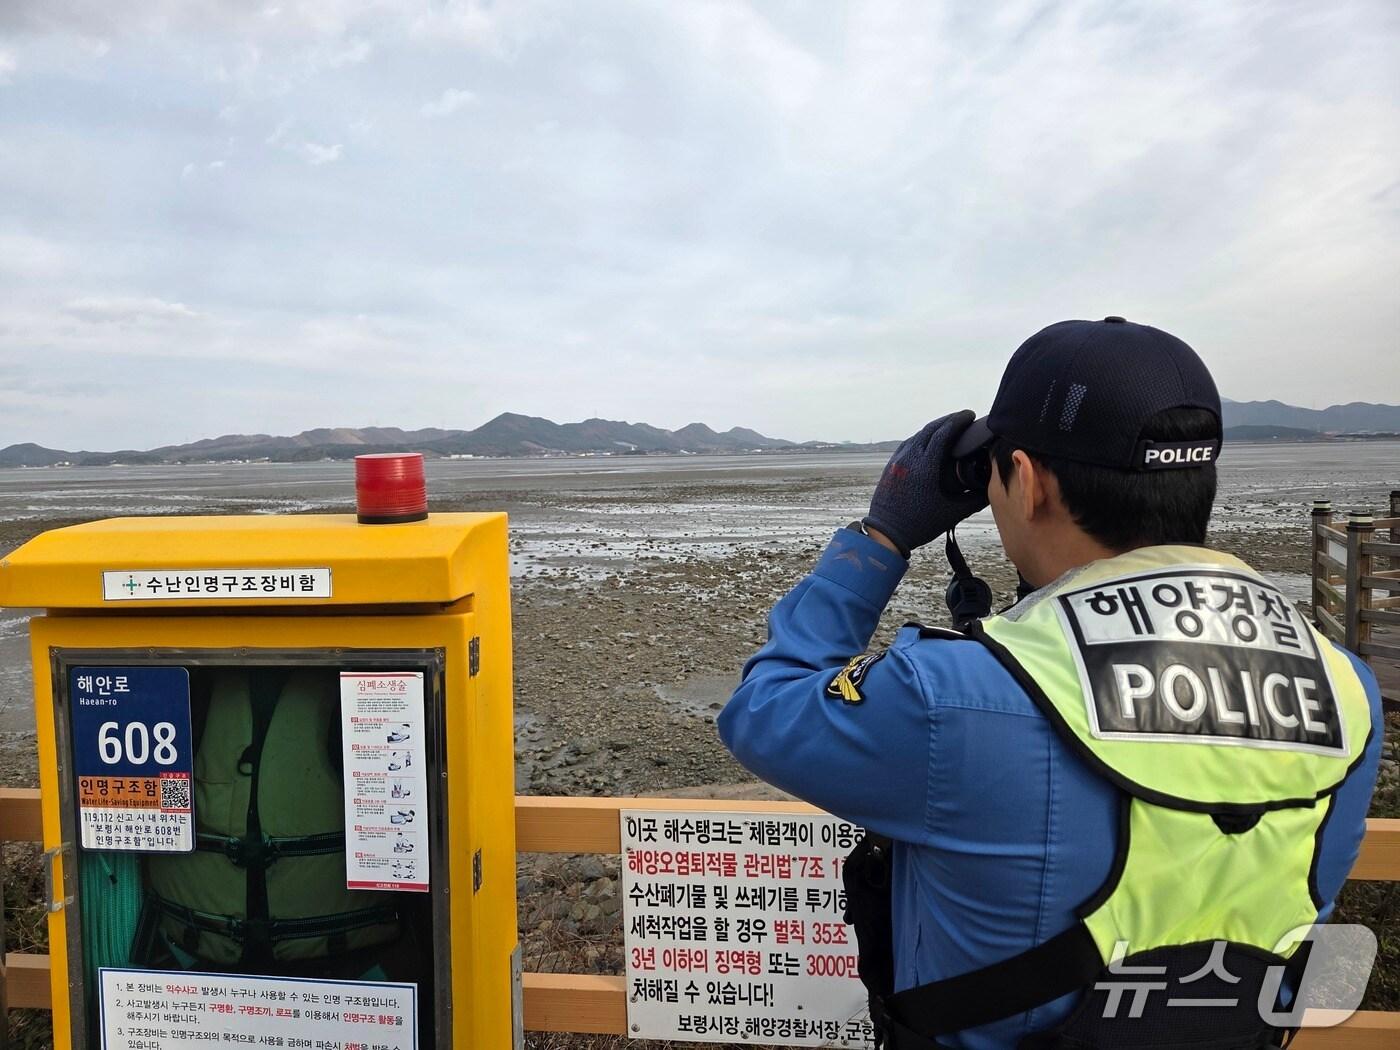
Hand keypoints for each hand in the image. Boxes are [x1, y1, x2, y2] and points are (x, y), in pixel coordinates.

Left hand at [863, 410, 988, 555]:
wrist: (885, 534)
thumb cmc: (918, 525)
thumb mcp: (951, 513)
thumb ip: (974, 500)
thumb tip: (992, 490)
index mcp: (925, 466)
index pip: (943, 433)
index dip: (958, 421)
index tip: (970, 415)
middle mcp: (909, 458)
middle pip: (930, 429)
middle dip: (948, 420)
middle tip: (963, 418)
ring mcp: (897, 461)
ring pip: (917, 435)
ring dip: (934, 428)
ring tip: (948, 428)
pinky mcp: (890, 467)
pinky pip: (907, 445)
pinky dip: (920, 438)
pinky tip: (928, 443)